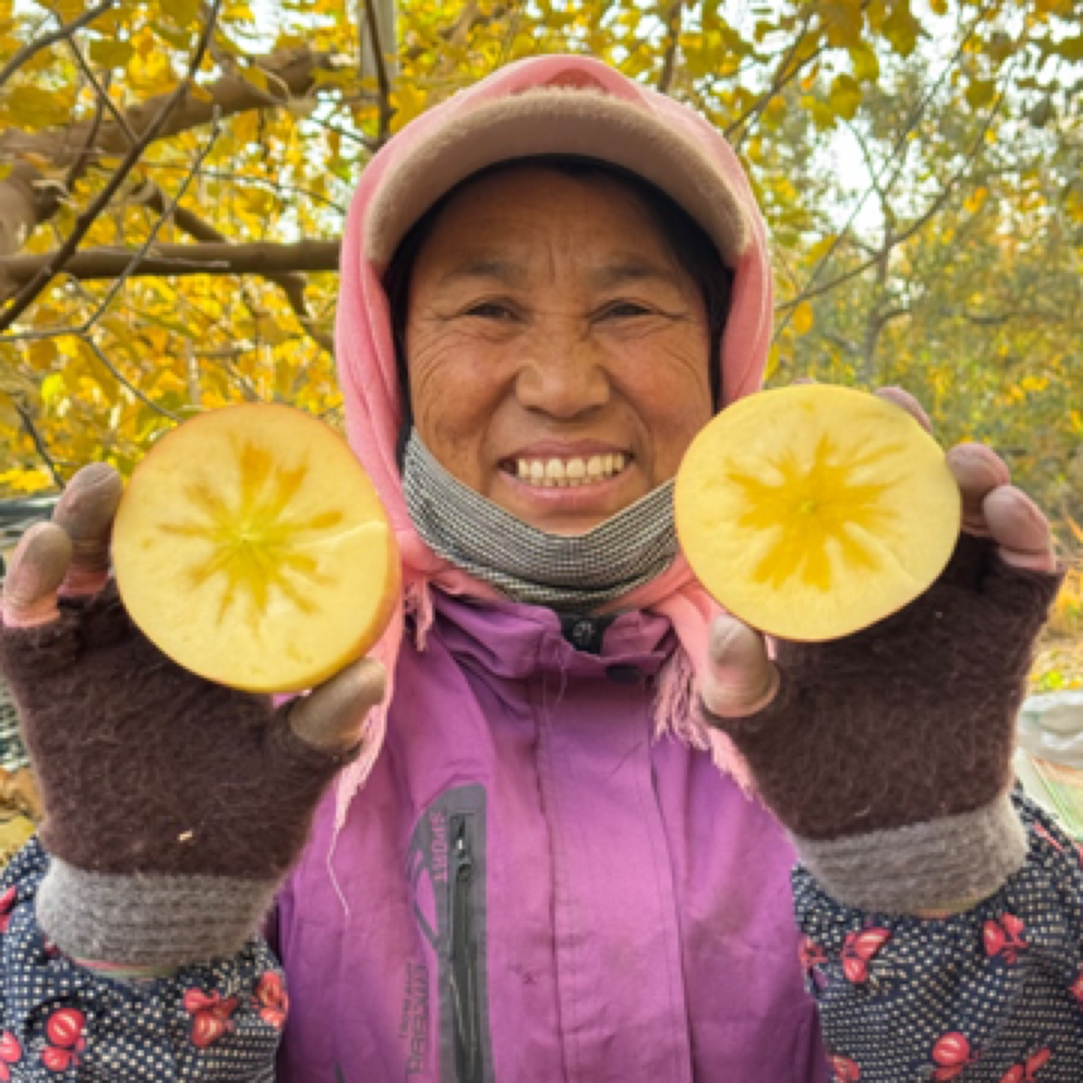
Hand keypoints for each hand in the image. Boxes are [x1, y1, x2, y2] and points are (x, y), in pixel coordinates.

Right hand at [0, 463, 385, 965]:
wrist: (175, 888)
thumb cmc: (244, 818)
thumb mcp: (292, 767)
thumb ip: (324, 726)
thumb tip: (374, 678)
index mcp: (217, 636)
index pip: (215, 560)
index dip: (216, 514)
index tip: (236, 470)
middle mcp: (155, 632)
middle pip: (139, 549)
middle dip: (141, 504)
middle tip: (156, 469)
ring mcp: (98, 653)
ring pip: (77, 570)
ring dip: (79, 524)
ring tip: (98, 490)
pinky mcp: (49, 684)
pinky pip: (27, 627)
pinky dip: (28, 586)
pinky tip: (45, 553)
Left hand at [699, 389, 1062, 910]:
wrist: (890, 837)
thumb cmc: (815, 776)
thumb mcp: (764, 732)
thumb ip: (740, 686)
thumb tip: (730, 631)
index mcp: (827, 591)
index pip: (828, 508)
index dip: (827, 459)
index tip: (818, 414)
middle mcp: (888, 585)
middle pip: (903, 497)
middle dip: (905, 446)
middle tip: (897, 411)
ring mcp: (948, 608)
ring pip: (970, 522)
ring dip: (974, 482)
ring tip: (968, 468)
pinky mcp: (999, 639)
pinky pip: (1024, 578)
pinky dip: (1028, 539)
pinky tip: (1011, 514)